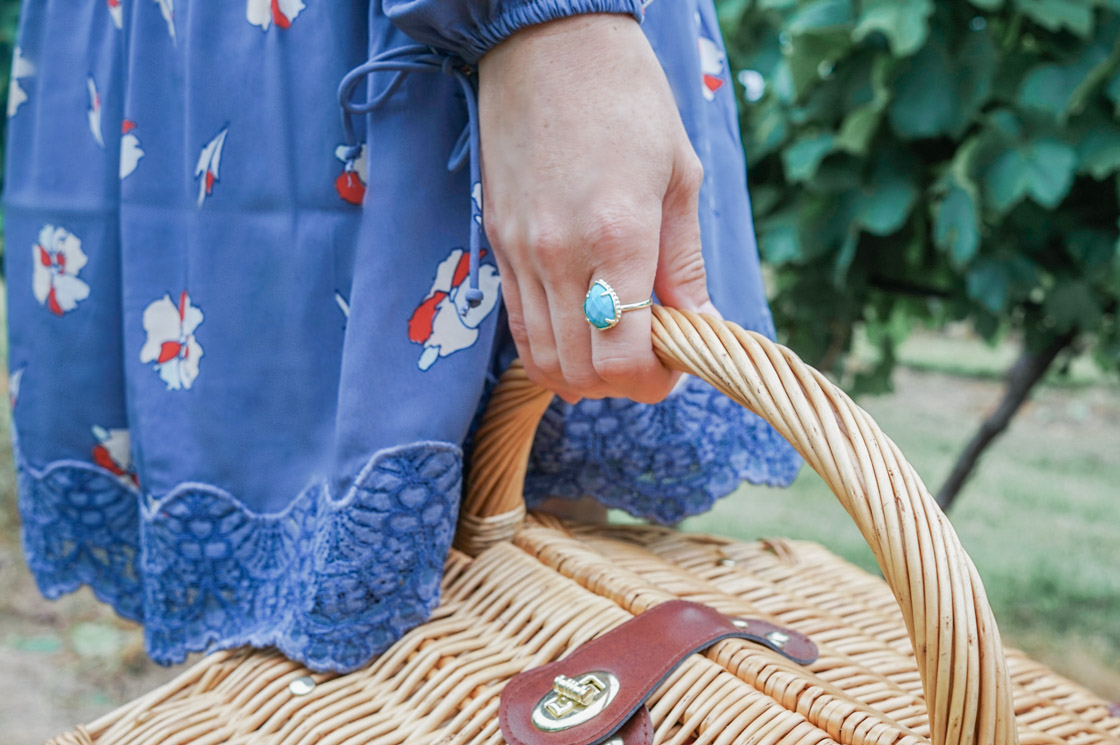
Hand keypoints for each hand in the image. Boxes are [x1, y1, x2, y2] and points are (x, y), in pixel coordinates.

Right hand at [478, 14, 718, 403]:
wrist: (549, 45)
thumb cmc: (629, 100)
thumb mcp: (679, 178)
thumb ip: (684, 265)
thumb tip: (698, 327)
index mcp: (618, 238)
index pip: (622, 360)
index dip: (653, 383)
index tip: (674, 365)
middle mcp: (560, 257)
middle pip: (581, 373)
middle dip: (623, 384)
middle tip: (651, 356)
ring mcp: (521, 254)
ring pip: (543, 360)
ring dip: (584, 372)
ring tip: (615, 343)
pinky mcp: (497, 245)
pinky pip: (518, 324)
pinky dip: (551, 345)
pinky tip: (580, 324)